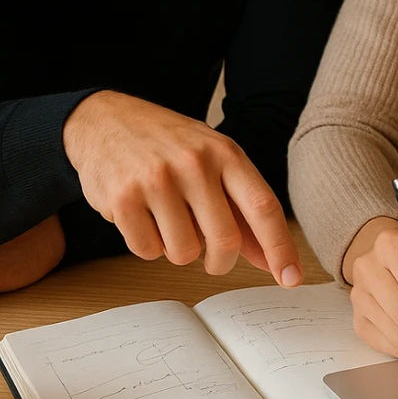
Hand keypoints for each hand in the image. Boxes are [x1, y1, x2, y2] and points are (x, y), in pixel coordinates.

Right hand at [63, 91, 301, 286]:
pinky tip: (142, 216)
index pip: (263, 207)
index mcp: (225, 153)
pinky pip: (147, 251)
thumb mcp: (213, 161)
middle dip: (220, 262)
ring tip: (167, 219)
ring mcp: (157, 180)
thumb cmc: (168, 145)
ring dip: (178, 249)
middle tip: (211, 257)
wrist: (106, 120)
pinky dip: (147, 244)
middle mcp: (194, 163)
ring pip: (184, 253)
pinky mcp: (123, 198)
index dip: (280, 248)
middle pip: (225, 242)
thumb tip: (272, 260)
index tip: (291, 279)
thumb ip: (242, 209)